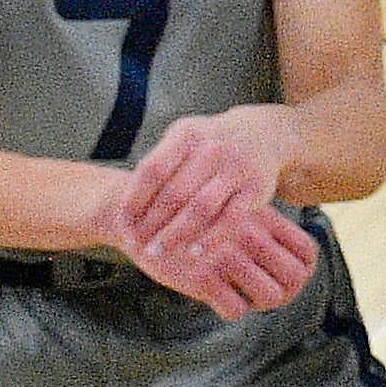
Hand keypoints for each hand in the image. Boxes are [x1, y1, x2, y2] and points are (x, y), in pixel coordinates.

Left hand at [98, 114, 316, 315]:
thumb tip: (127, 206)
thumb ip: (159, 164)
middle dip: (151, 223)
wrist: (262, 133)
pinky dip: (211, 238)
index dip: (134, 199)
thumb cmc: (209, 143)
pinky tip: (194, 253)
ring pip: (200, 208)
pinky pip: (230, 218)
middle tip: (136, 245)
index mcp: (187, 134)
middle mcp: (213, 148)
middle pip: (174, 193)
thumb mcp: (183, 138)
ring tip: (158, 252)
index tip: (122, 223)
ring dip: (176, 234)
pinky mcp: (257, 188)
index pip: (152, 170)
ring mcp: (237, 168)